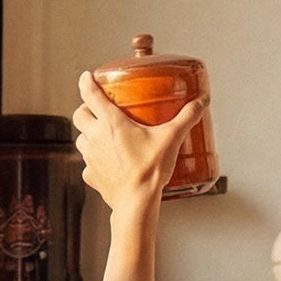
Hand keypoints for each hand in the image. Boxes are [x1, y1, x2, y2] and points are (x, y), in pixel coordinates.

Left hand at [72, 71, 208, 217]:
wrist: (137, 203)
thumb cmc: (150, 170)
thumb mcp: (171, 139)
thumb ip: (186, 118)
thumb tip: (201, 102)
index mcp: (110, 121)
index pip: (89, 93)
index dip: (86, 82)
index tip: (87, 77)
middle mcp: (95, 137)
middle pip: (79, 115)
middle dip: (85, 110)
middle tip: (96, 111)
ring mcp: (91, 157)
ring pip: (80, 139)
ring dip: (87, 136)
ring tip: (102, 139)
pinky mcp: (91, 176)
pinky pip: (87, 165)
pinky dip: (93, 163)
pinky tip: (106, 165)